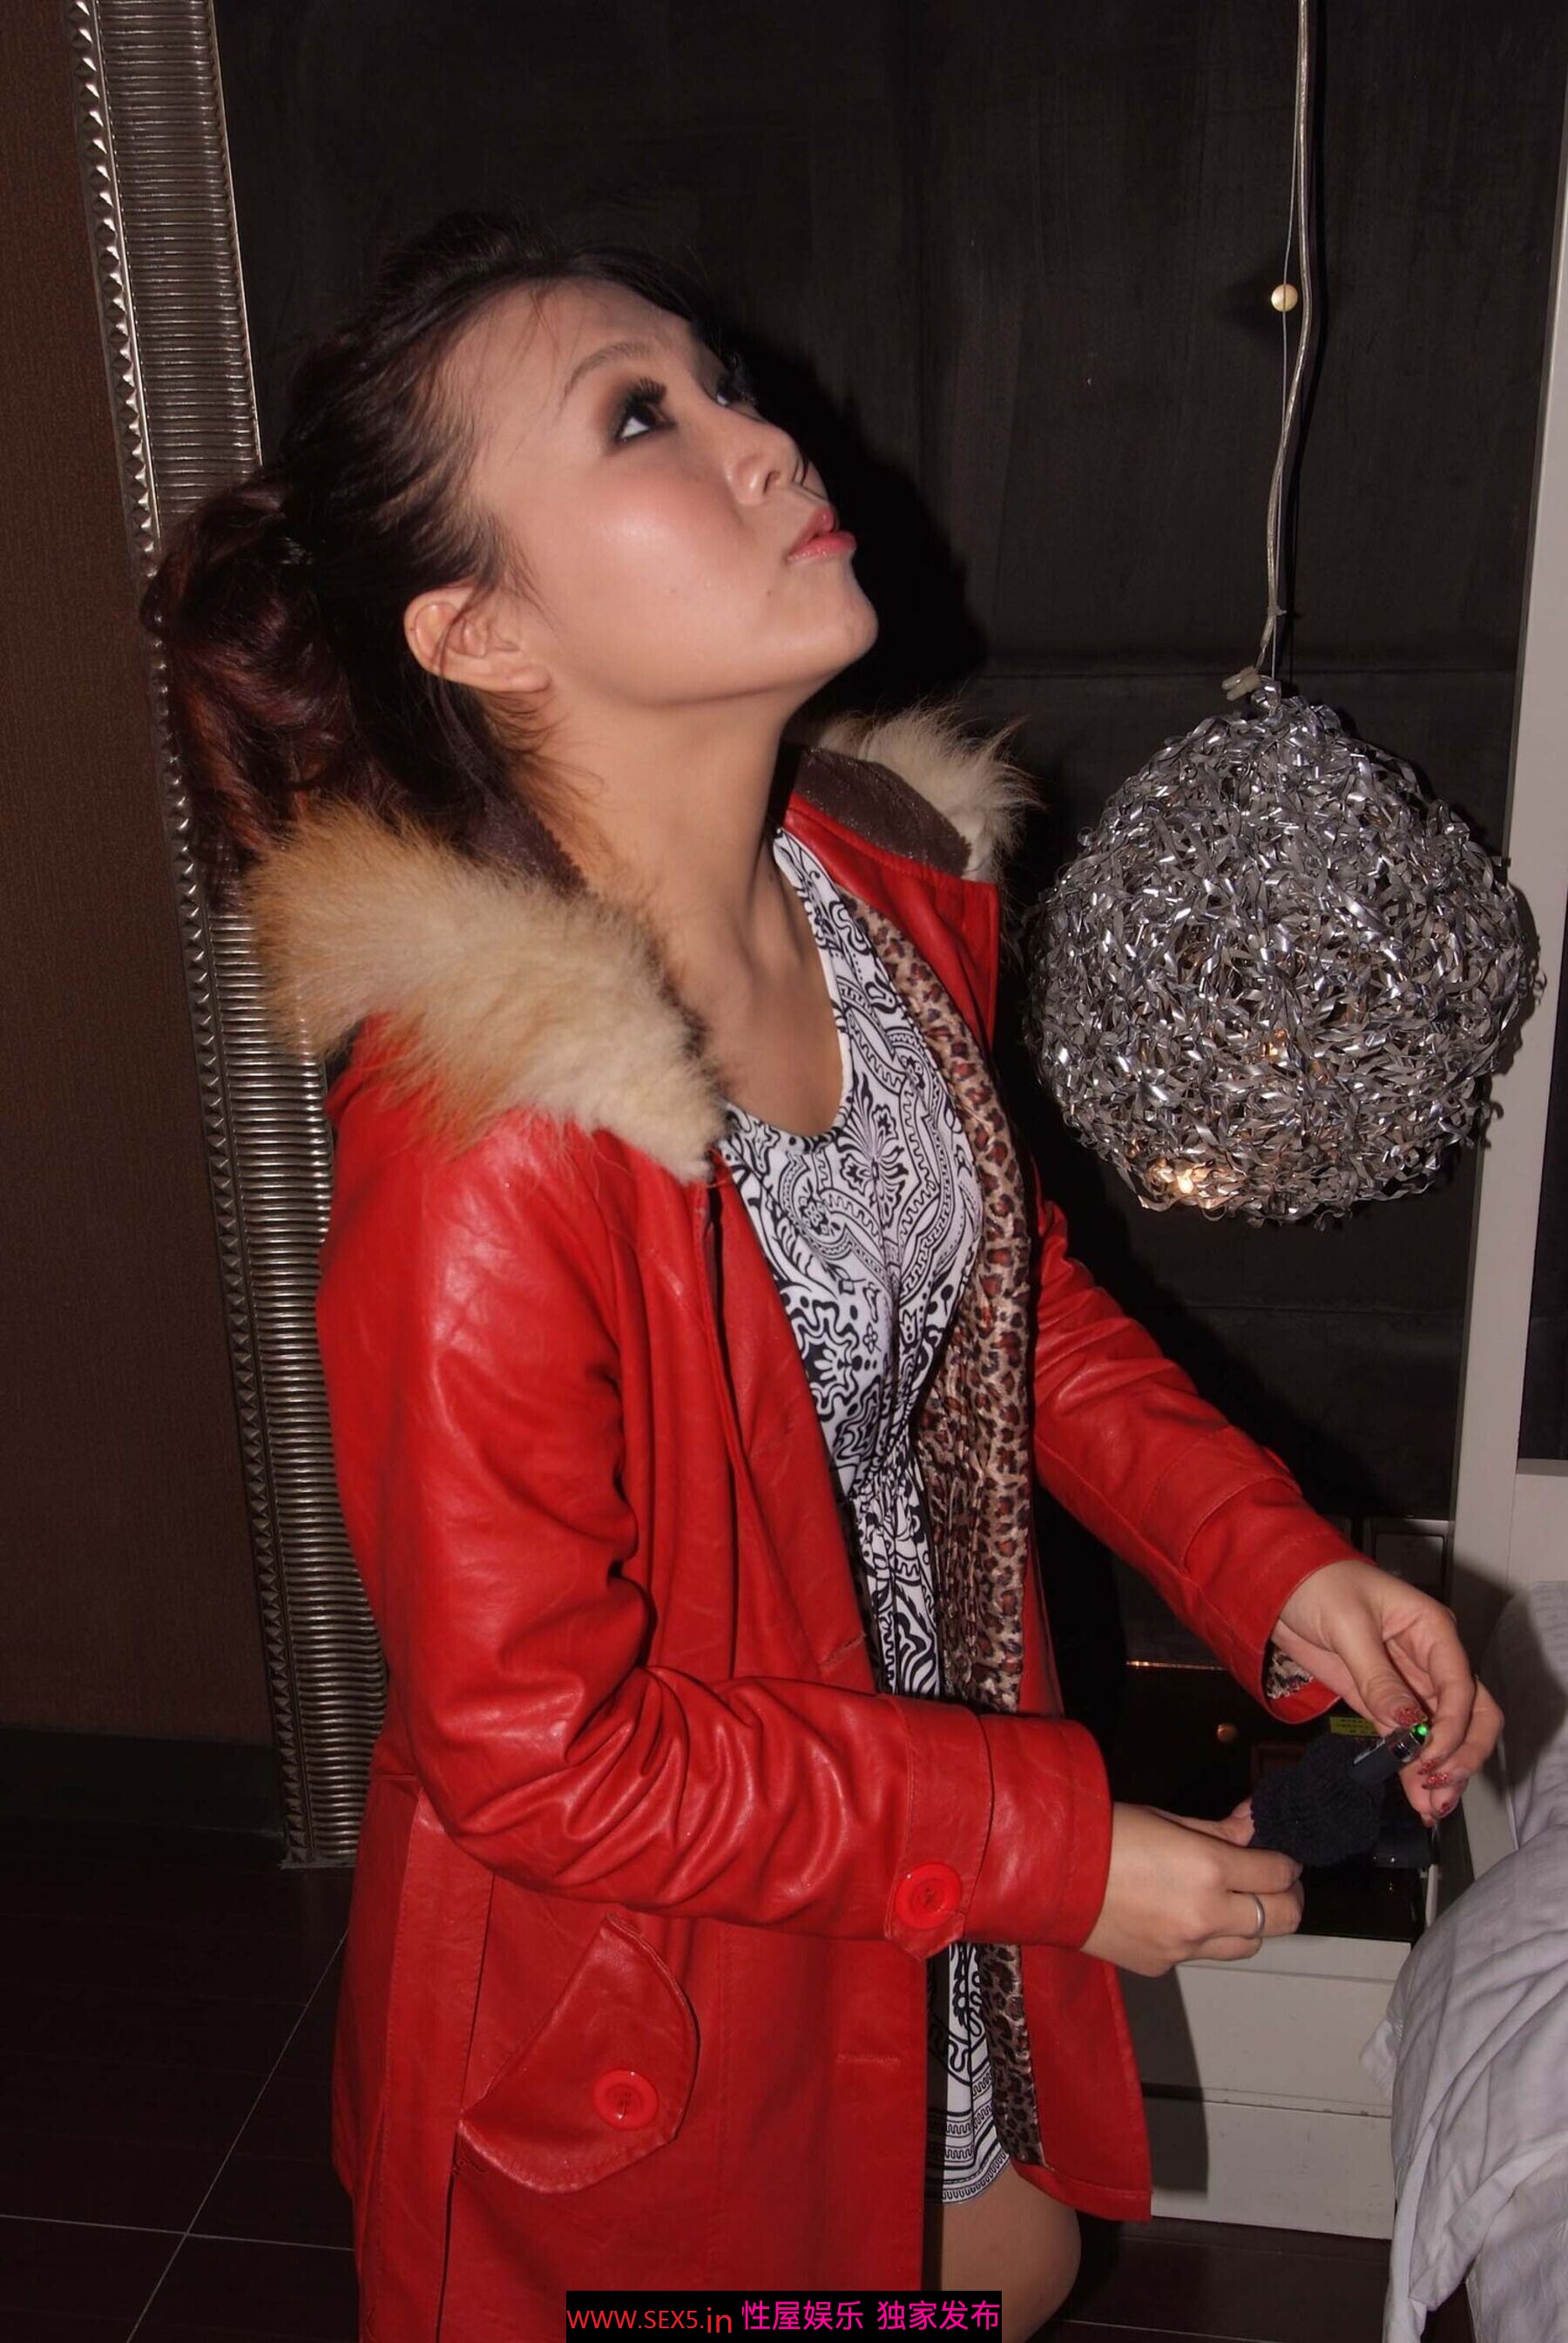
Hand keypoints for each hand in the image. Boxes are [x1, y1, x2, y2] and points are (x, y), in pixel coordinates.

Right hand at [1077, 1801, 1303, 1975]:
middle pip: (1283, 1919)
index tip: (1280, 1854)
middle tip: (1276, 1881)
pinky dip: (1206, 1936)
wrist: (1047, 1876)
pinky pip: (1204, 1955)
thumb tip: (1254, 1824)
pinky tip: (1182, 1913)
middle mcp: (1206, 1915)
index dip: (1287, 1861)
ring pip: (1250, 1944)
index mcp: (1209, 1868)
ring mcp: (1185, 1948)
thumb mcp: (1166, 1819)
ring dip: (1251, 1922)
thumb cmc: (1103, 1834)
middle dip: (1288, 1897)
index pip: (1279, 1873)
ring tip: (1232, 1899)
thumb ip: (1219, 1830)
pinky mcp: (1163, 1966)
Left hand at [1267, 1557, 1503, 1826]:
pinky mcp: (1382, 1701)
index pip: (1461, 1685)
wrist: (1278, 1585)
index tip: (1432, 1757)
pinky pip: (1408, 1739)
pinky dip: (1414, 1766)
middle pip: (1470, 1714)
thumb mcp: (1348, 1626)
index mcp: (1433, 1629)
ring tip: (1431, 1808)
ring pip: (1443, 1733)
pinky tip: (1417, 1796)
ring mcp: (1409, 1683)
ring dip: (1442, 1771)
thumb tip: (1407, 1725)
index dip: (1453, 1726)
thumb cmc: (1318, 1585)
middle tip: (1438, 1790)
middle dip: (1460, 1755)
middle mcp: (1431, 1659)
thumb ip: (1378, 1678)